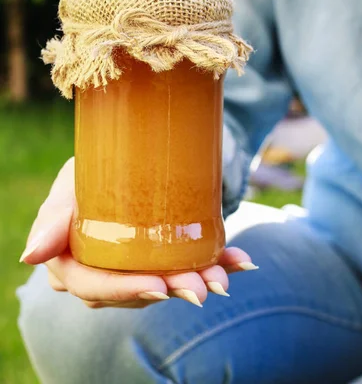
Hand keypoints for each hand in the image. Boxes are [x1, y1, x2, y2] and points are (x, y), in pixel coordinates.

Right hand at [20, 158, 257, 308]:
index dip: (124, 290)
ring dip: (196, 279)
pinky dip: (213, 263)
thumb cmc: (88, 174)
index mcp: (70, 261)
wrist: (120, 163)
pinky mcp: (156, 261)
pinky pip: (182, 267)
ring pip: (162, 284)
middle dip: (171, 289)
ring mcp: (130, 270)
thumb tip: (30, 257)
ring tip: (223, 274)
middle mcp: (100, 273)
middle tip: (202, 286)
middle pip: (133, 291)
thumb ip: (52, 218)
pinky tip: (239, 261)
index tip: (158, 287)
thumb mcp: (69, 185)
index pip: (92, 285)